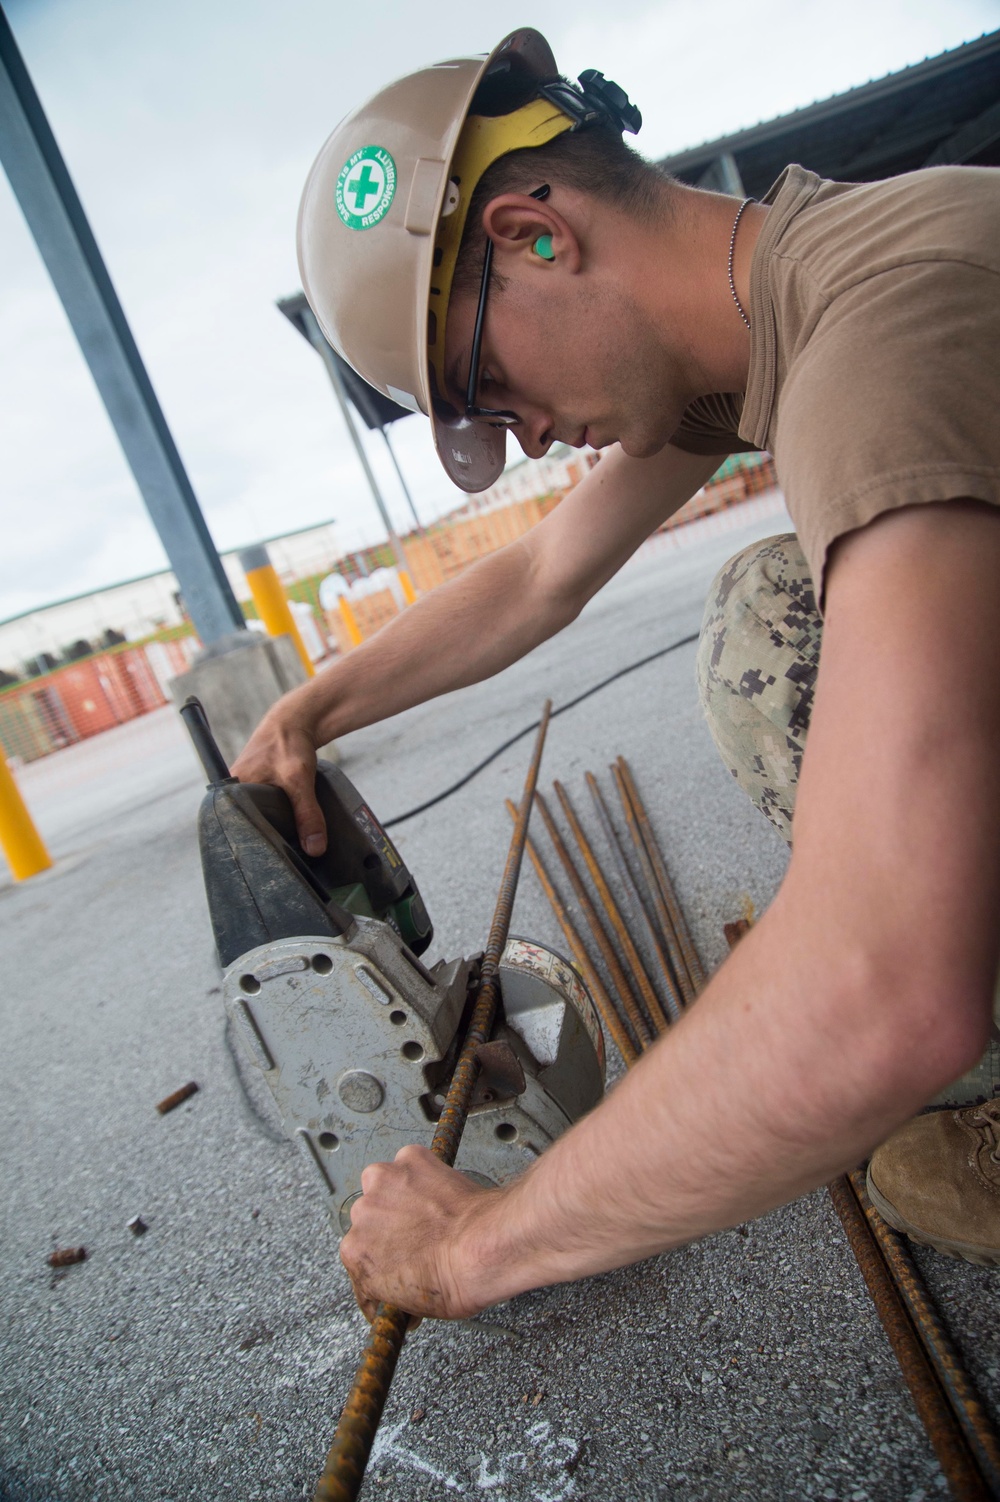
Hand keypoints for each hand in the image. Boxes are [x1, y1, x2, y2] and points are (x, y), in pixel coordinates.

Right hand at [230, 699, 326, 853]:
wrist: (296, 720)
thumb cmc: (289, 743)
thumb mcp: (299, 779)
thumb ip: (307, 813)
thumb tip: (315, 848)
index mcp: (231, 789)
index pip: (236, 827)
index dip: (253, 844)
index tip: (271, 860)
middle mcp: (234, 791)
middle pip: (249, 825)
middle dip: (267, 840)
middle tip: (285, 857)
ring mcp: (247, 789)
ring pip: (261, 818)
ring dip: (275, 829)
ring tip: (289, 848)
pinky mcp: (260, 788)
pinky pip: (267, 810)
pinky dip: (280, 818)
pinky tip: (292, 831)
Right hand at [340, 1145, 500, 1321]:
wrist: (483, 1248)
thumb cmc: (453, 1279)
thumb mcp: (411, 1305)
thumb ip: (390, 1287)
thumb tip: (398, 1290)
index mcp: (355, 1252)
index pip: (359, 1258)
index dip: (379, 1263)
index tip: (392, 1264)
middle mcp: (362, 1214)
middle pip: (370, 1219)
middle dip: (389, 1227)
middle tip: (416, 1236)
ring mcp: (384, 1182)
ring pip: (383, 1185)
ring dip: (398, 1195)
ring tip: (426, 1210)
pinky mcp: (409, 1159)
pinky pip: (409, 1163)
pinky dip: (420, 1174)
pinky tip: (436, 1190)